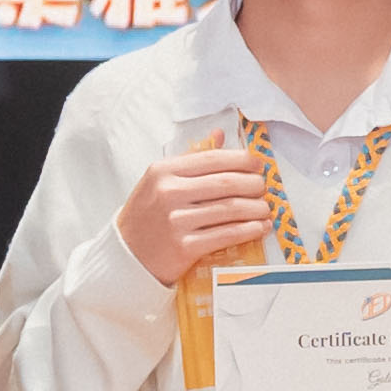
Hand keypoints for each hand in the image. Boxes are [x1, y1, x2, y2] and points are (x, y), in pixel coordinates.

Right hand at [118, 125, 274, 290]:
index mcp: (163, 171)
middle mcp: (169, 193)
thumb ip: (191, 158)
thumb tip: (220, 134)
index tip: (258, 163)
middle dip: (253, 184)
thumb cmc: (147, 215)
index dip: (242, 160)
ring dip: (256, 208)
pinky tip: (259, 227)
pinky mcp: (184, 246)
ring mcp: (176, 220)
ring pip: (231, 209)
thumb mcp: (159, 181)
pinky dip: (249, 230)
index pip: (213, 159)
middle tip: (264, 187)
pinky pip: (227, 234)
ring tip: (265, 208)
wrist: (126, 256)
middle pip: (226, 183)